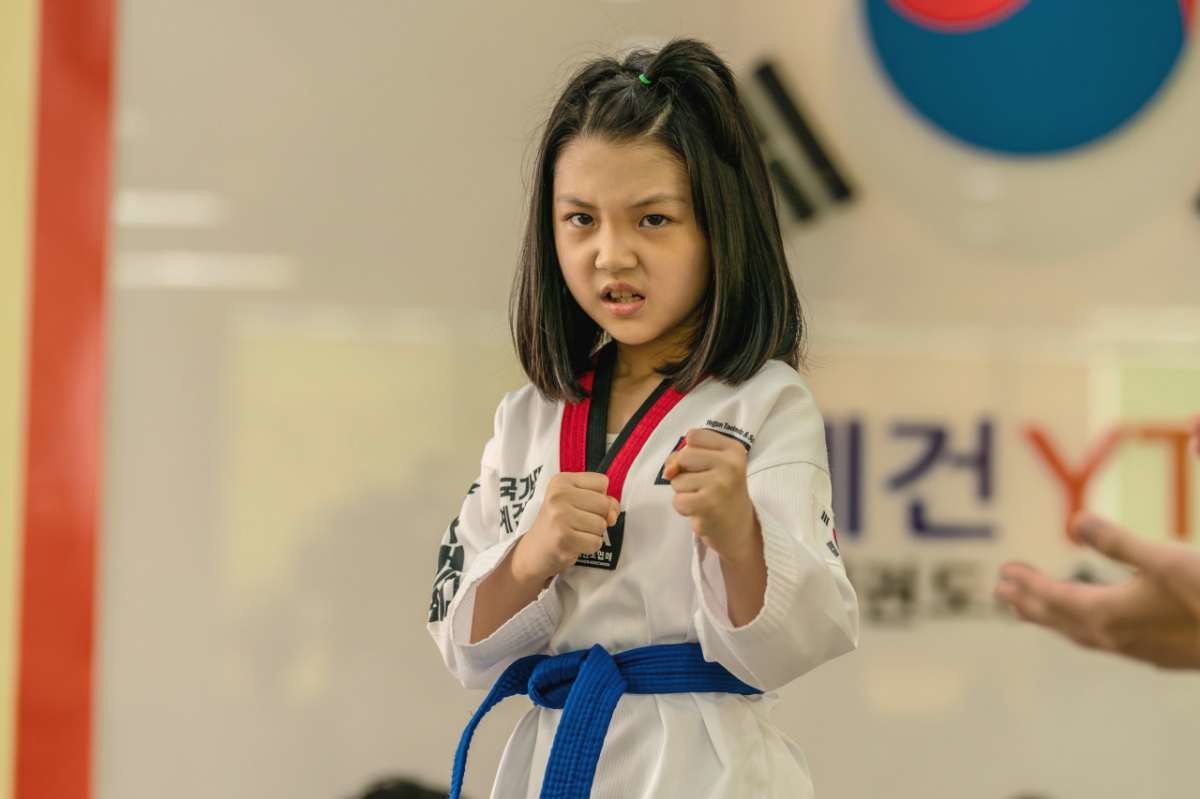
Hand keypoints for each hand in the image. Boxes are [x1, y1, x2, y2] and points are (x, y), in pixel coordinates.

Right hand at [511, 472, 618, 583]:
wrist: (534, 551)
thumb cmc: (559, 523)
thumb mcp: (576, 502)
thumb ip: (602, 501)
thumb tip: (613, 515)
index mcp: (561, 481)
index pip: (602, 482)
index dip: (599, 496)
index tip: (582, 506)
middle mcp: (558, 495)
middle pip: (604, 503)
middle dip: (598, 517)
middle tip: (578, 522)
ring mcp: (559, 516)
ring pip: (601, 524)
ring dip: (593, 533)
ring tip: (575, 533)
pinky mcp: (563, 538)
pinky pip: (596, 542)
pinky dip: (589, 546)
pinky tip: (575, 544)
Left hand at [663, 428, 759, 562]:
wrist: (739, 528)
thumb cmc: (720, 492)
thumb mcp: (710, 466)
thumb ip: (685, 457)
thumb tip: (668, 471)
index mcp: (733, 449)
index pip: (694, 435)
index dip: (688, 451)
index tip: (703, 465)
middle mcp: (730, 464)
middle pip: (684, 456)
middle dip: (684, 473)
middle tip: (703, 485)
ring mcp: (720, 485)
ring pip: (677, 480)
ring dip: (684, 492)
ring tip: (703, 499)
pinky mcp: (709, 505)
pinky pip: (678, 500)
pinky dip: (684, 508)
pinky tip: (700, 511)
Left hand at [994, 512, 1199, 669]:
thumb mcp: (1165, 557)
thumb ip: (1117, 541)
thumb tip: (1073, 521)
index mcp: (1109, 614)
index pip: (1054, 599)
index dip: (1027, 584)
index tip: (1003, 572)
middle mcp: (1118, 639)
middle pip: (1061, 621)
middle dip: (1030, 604)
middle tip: (1001, 592)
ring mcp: (1141, 652)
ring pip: (1085, 636)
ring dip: (1055, 620)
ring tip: (1033, 610)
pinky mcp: (1163, 657)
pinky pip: (1108, 643)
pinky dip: (1087, 630)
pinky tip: (1097, 628)